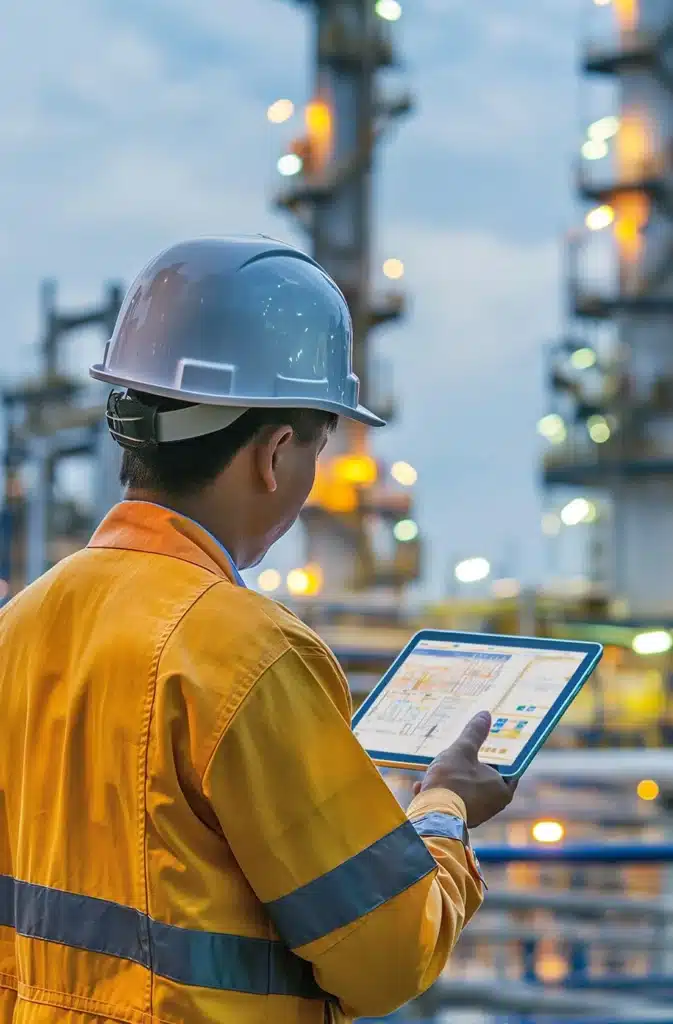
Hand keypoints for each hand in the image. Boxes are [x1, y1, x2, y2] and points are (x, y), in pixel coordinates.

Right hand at [414, 711, 516, 827]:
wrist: (431, 814)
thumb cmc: (452, 780)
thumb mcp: (462, 750)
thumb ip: (474, 733)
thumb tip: (485, 715)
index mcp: (502, 790)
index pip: (508, 768)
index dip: (499, 753)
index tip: (491, 742)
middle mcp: (493, 805)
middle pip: (484, 778)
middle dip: (470, 765)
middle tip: (462, 750)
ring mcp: (475, 814)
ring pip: (465, 789)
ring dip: (451, 778)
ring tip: (438, 767)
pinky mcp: (457, 820)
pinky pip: (450, 801)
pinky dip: (440, 793)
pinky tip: (423, 787)